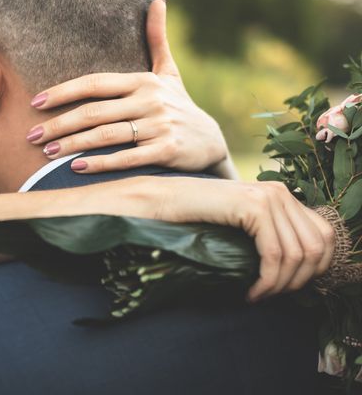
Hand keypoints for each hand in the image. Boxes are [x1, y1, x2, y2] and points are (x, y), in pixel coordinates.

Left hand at [27, 0, 228, 173]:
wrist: (212, 142)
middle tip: (32, 135)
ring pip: (107, 136)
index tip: (37, 102)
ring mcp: (159, 127)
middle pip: (94, 112)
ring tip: (46, 152)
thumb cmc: (179, 105)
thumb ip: (157, 40)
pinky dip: (101, 163)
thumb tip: (158, 0)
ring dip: (73, 144)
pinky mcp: (167, 151)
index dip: (64, 92)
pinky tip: (75, 167)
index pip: (95, 84)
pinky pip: (127, 159)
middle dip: (59, 124)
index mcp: (143, 81)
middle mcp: (150, 101)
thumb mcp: (169, 72)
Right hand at [158, 178, 335, 300]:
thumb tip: (297, 270)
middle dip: (300, 280)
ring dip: (280, 285)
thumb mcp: (241, 225)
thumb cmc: (195, 217)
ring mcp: (269, 197)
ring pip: (298, 254)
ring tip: (259, 296)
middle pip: (317, 246)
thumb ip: (268, 234)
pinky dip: (267, 281)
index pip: (324, 235)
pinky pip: (275, 255)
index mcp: (282, 194)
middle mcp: (281, 192)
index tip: (288, 287)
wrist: (165, 201)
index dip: (316, 268)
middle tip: (272, 296)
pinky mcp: (255, 207)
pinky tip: (250, 292)